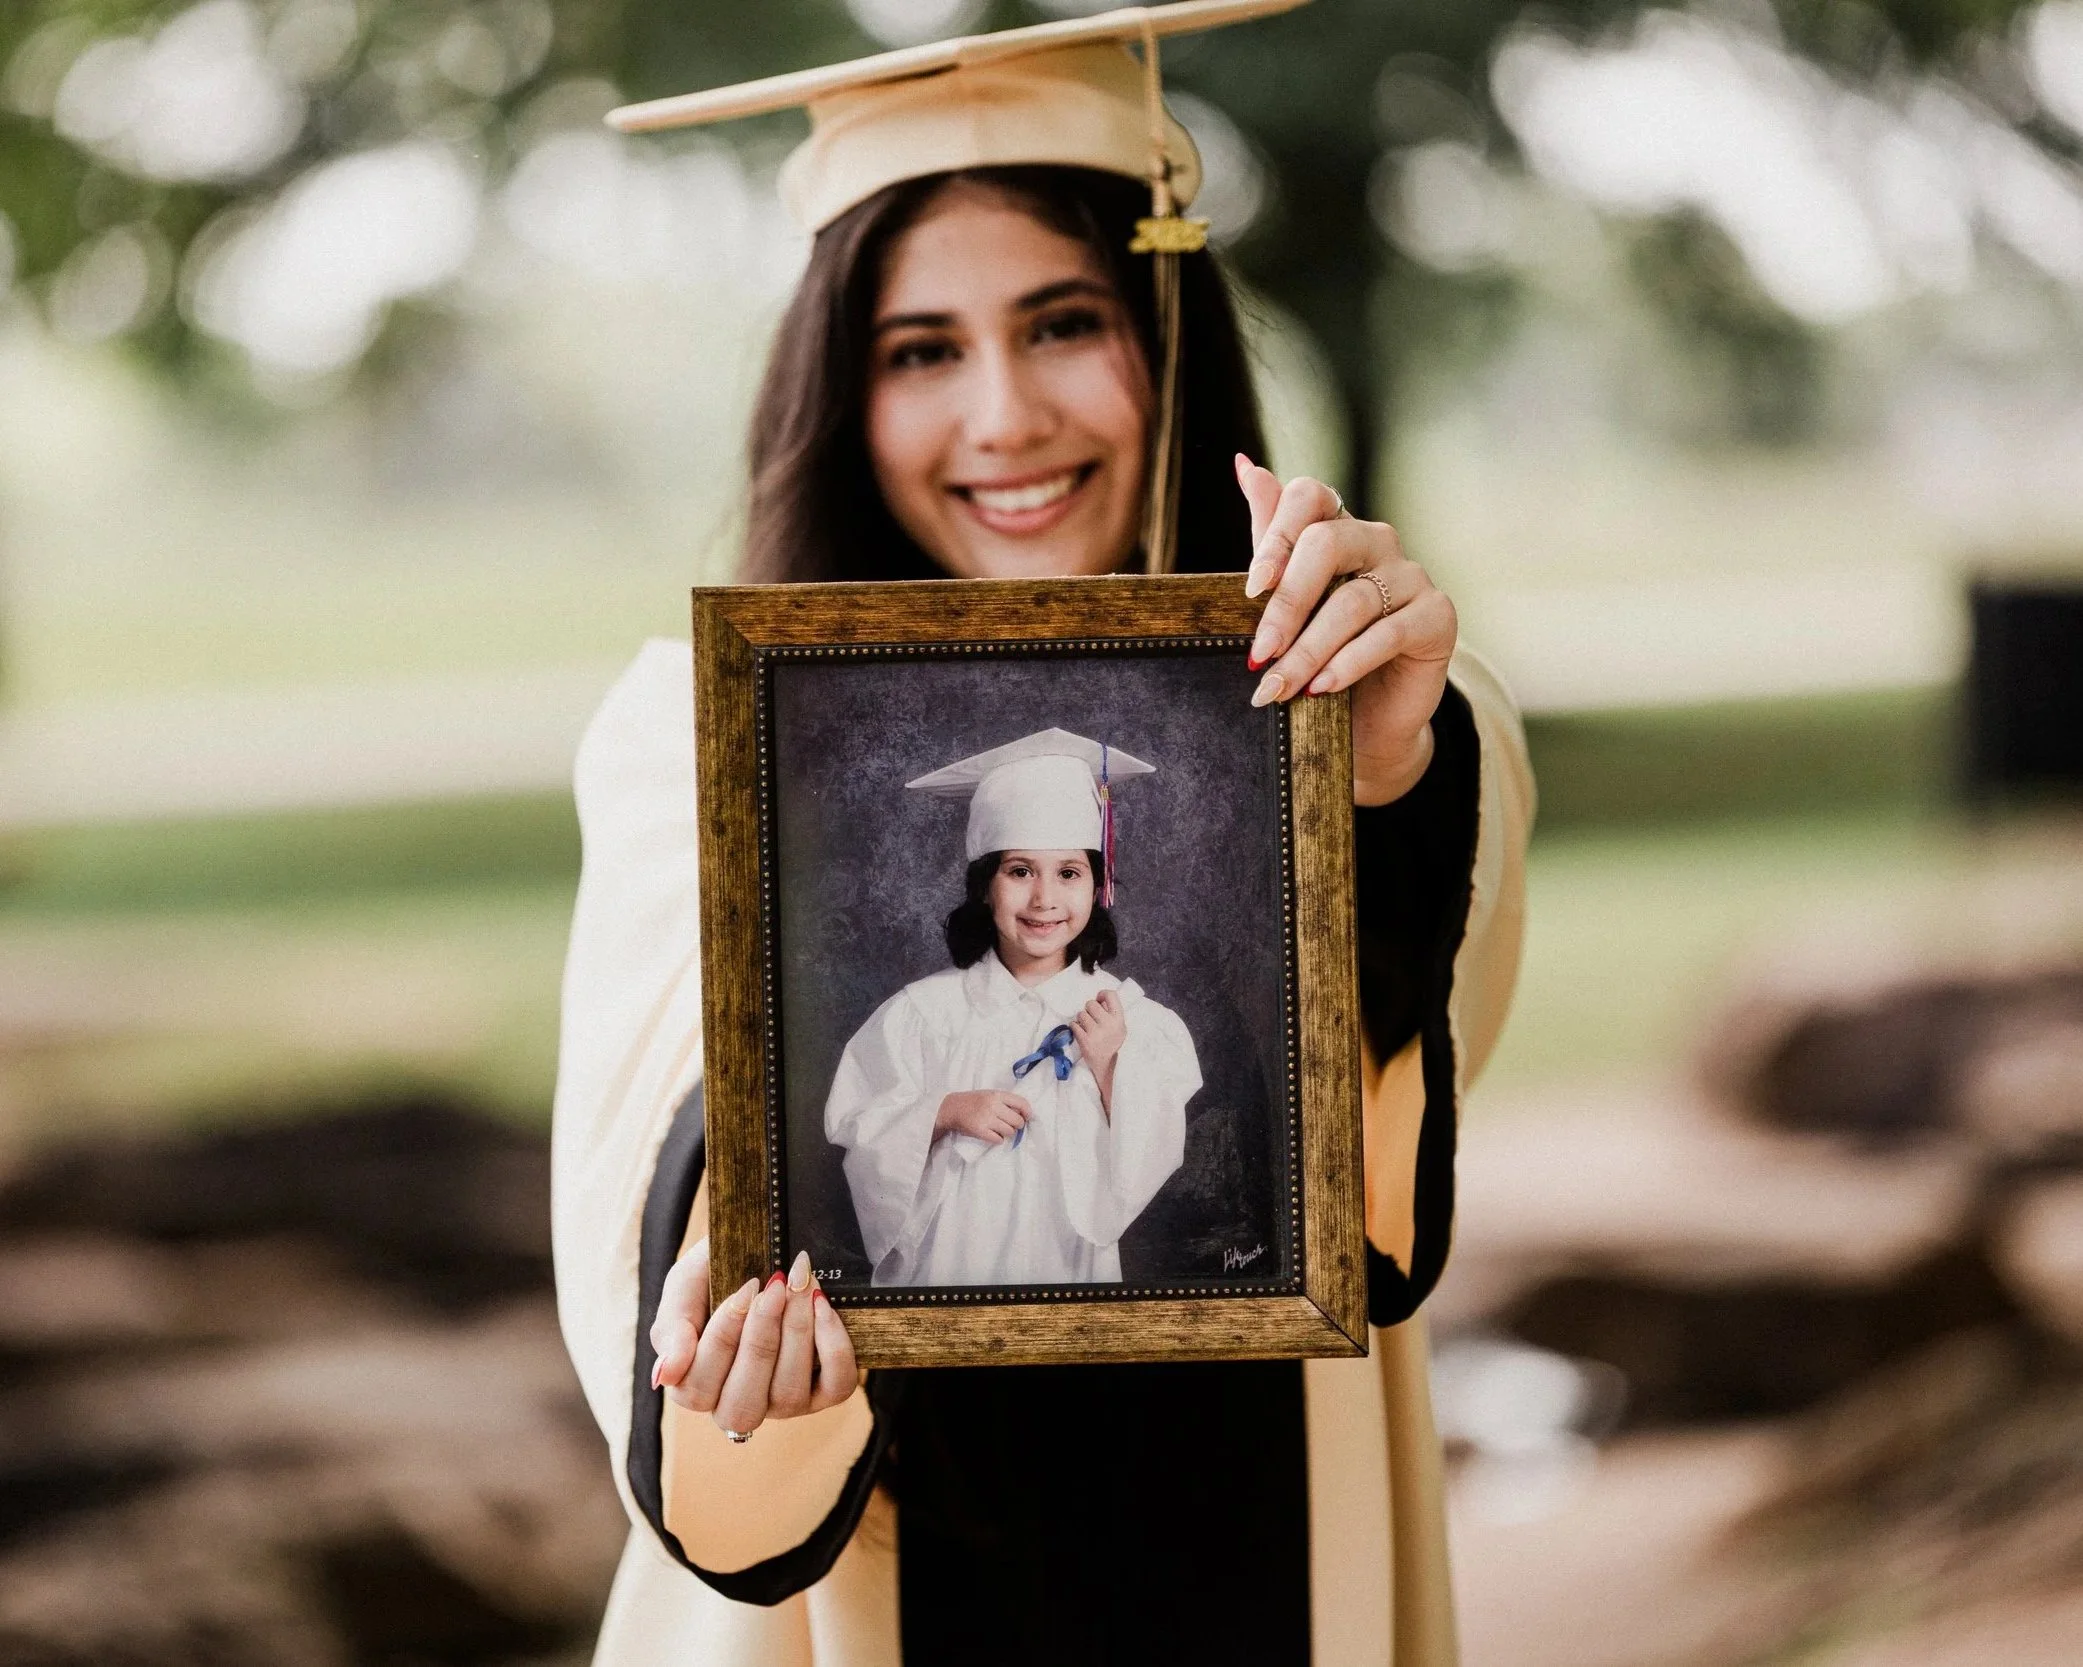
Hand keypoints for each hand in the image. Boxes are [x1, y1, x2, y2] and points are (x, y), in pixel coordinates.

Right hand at [650, 1243, 857, 1436]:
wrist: (766, 1243)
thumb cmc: (717, 1272)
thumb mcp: (685, 1286)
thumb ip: (671, 1328)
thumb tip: (664, 1377)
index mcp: (697, 1386)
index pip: (697, 1388)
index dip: (722, 1339)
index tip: (744, 1288)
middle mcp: (739, 1403)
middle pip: (742, 1402)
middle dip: (761, 1339)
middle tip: (774, 1286)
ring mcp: (784, 1403)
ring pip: (788, 1394)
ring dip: (797, 1333)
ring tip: (800, 1283)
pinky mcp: (826, 1391)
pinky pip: (836, 1384)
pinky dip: (832, 1345)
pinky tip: (822, 1305)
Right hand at [935, 1088, 1030, 1143]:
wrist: (951, 1108)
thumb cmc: (974, 1101)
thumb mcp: (989, 1095)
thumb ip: (1005, 1101)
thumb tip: (1025, 1114)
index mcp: (997, 1095)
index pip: (1022, 1103)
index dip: (1028, 1112)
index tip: (1027, 1117)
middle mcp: (993, 1106)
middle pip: (1018, 1121)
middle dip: (1017, 1125)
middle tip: (1011, 1125)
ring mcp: (986, 1119)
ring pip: (1010, 1131)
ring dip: (1008, 1133)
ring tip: (1000, 1130)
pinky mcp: (980, 1131)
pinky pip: (998, 1140)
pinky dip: (998, 1139)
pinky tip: (993, 1135)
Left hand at [1070, 990, 1126, 1108]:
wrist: (1109, 1068)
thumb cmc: (1113, 1045)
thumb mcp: (1119, 1028)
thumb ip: (1111, 1014)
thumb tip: (1099, 998)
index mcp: (1119, 1019)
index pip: (1111, 995)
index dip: (1102, 994)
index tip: (1099, 999)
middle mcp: (1109, 1024)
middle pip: (1091, 1003)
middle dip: (1088, 1010)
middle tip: (1091, 1019)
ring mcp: (1096, 1033)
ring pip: (1081, 1014)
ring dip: (1081, 1020)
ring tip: (1087, 1029)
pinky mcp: (1085, 1041)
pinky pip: (1073, 1025)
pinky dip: (1075, 1028)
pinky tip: (1081, 1034)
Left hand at [1236, 456, 1456, 806]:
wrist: (1368, 719)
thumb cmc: (1321, 655)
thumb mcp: (1287, 603)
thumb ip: (1270, 541)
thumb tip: (1244, 466)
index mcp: (1336, 528)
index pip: (1309, 498)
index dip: (1278, 536)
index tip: (1251, 589)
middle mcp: (1377, 542)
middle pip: (1328, 544)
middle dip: (1286, 604)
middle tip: (1258, 653)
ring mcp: (1412, 576)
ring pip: (1352, 601)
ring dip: (1309, 650)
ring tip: (1279, 686)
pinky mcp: (1437, 616)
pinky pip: (1387, 633)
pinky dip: (1348, 663)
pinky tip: (1321, 688)